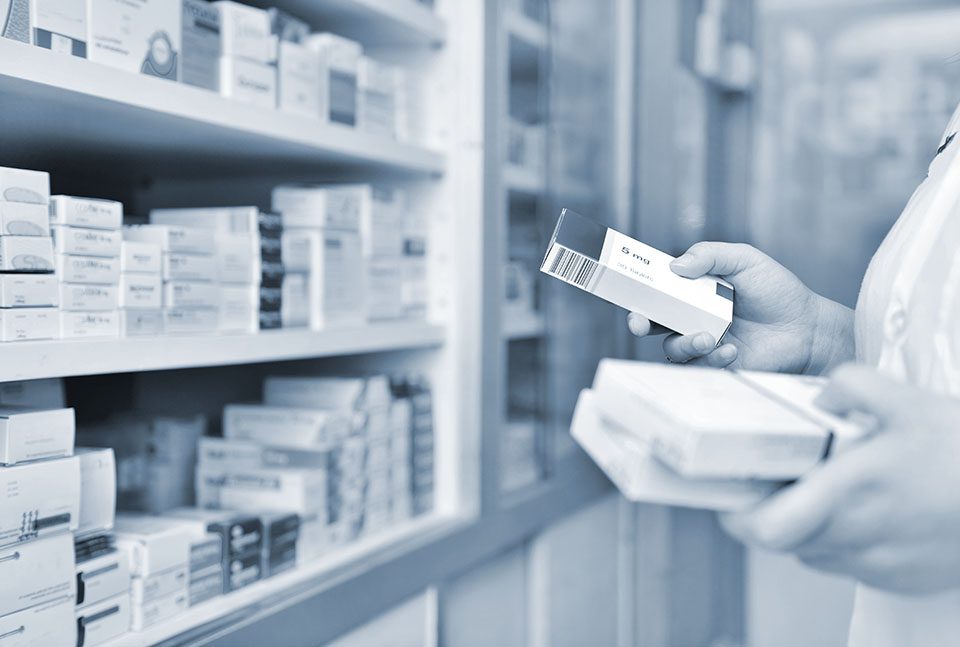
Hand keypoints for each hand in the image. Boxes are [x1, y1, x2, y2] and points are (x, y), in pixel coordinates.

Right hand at [626, 242, 852, 373]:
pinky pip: (698, 366)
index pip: (658, 288)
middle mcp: (693, 316)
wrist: (808, 329)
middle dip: (640, 322)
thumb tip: (675, 265)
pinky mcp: (716, 365)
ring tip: (708, 338)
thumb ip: (710, 255)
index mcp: (694, 289)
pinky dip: (712, 358)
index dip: (639, 289)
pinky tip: (733, 349)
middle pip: (653, 320)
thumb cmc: (779, 292)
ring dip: (684, 343)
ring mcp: (703, 341)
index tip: (628, 288)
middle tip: (640, 324)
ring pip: (672, 347)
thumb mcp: (746, 260)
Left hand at [720, 365, 959, 593]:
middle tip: (772, 488)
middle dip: (769, 514)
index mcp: (852, 490)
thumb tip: (817, 396)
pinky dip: (840, 541)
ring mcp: (879, 564)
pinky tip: (861, 512)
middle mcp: (859, 535)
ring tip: (822, 493)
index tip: (733, 496)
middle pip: (783, 541)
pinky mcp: (899, 579)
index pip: (769, 528)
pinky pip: (848, 565)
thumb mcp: (908, 400)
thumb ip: (852, 386)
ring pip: (813, 553)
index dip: (738, 518)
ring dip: (805, 528)